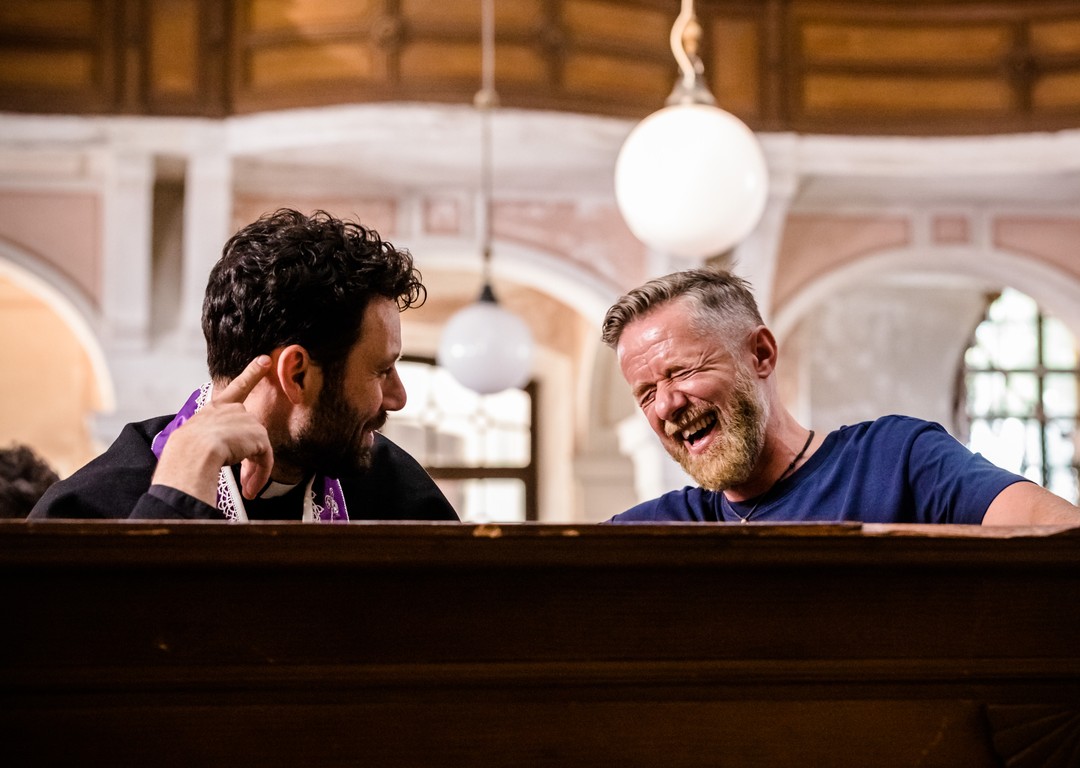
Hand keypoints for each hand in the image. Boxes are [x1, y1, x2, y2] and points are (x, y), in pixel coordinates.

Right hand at [150, 356, 273, 505]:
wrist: (191, 453)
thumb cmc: (182, 454)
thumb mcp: (193, 441)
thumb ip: (210, 442)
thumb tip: (219, 459)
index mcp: (213, 410)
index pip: (236, 389)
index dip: (252, 373)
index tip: (264, 360)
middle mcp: (231, 410)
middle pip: (249, 434)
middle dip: (249, 459)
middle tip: (246, 484)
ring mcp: (246, 419)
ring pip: (258, 449)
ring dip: (254, 472)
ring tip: (247, 490)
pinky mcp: (258, 434)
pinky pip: (265, 459)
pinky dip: (260, 475)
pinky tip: (250, 489)